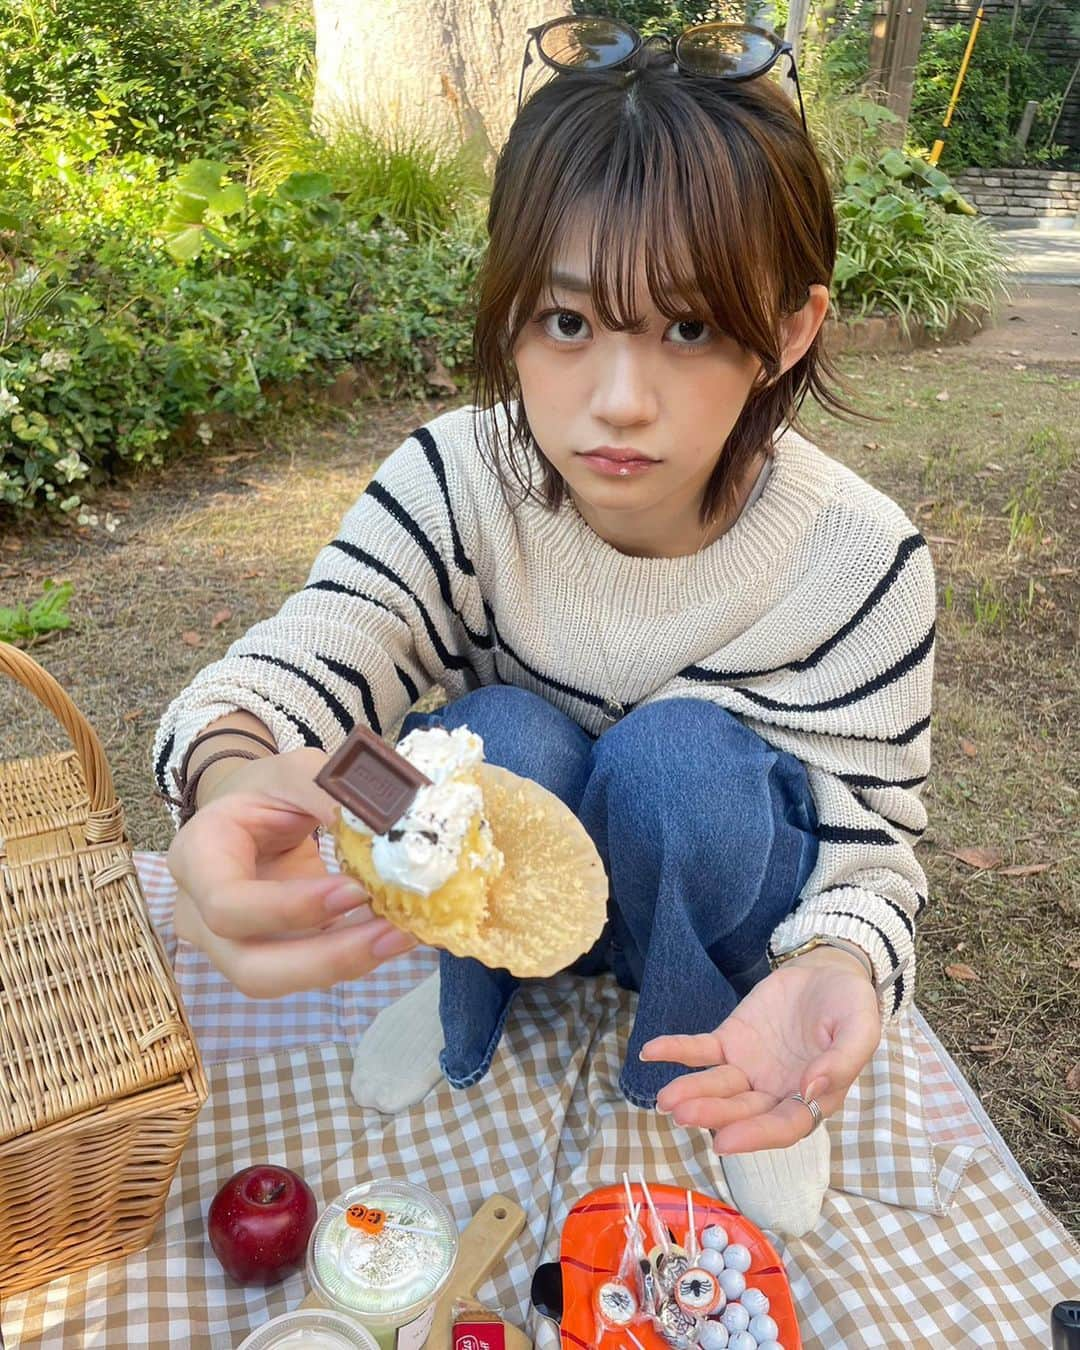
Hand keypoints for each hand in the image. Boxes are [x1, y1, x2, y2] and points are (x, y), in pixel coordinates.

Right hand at [166, 747, 416, 997]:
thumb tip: (386, 823)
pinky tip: (395, 935)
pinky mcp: (270, 955)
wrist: (256, 810)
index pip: (228, 903)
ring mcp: (231, 944)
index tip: (354, 891)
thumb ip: (332, 790)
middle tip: (392, 933)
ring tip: (402, 936)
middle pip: (249, 966)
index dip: (289, 909)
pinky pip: (306, 971)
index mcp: (198, 856)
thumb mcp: (296, 771)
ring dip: (345, 965)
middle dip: (325, 959)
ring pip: (278, 980)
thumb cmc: (270, 789)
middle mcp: (200, 912)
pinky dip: (352, 958)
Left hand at [641, 948, 880, 1153]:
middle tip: (681, 1113)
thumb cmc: (851, 1006)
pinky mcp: (730, 1042)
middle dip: (712, 1114)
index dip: (754, 1136)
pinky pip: (701, 1050)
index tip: (723, 1141)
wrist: (828, 972)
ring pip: (718, 1087)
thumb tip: (812, 1089)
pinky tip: (651, 1051)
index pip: (783, 1126)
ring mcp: (750, 1068)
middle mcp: (776, 1092)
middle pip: (742, 1111)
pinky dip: (676, 1051)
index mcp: (814, 1099)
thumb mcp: (861, 1028)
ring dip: (692, 1092)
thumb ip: (842, 1061)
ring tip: (665, 1098)